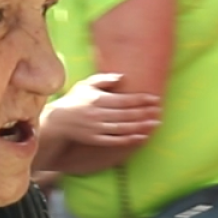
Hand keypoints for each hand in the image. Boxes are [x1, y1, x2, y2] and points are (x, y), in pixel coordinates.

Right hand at [41, 74, 160, 147]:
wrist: (58, 121)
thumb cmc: (74, 100)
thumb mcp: (86, 85)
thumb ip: (103, 80)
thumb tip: (122, 77)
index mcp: (98, 100)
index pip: (124, 100)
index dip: (140, 100)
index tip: (155, 99)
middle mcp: (98, 114)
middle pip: (126, 114)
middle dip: (145, 112)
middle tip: (159, 110)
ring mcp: (97, 128)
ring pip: (123, 128)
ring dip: (141, 126)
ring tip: (156, 123)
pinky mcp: (96, 139)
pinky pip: (116, 140)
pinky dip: (129, 139)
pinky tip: (142, 137)